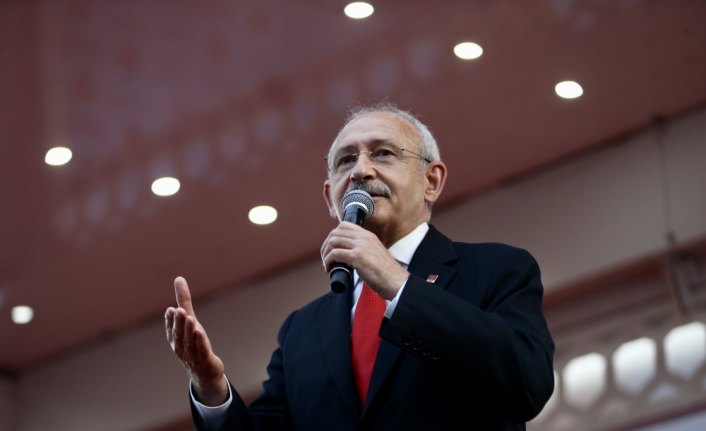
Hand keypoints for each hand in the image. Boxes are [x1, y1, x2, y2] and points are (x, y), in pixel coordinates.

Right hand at [165, 276, 227, 405]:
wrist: (205, 371)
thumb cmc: (194, 342)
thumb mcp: (190, 320)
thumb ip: (184, 300)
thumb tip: (179, 278)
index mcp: (175, 339)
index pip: (171, 329)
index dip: (170, 321)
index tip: (171, 310)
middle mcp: (181, 347)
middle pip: (179, 334)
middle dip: (178, 323)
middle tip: (178, 311)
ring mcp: (192, 355)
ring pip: (189, 342)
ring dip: (189, 331)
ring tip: (190, 318)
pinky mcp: (204, 360)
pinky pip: (201, 350)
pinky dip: (200, 342)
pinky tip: (200, 332)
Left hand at [321, 222, 408, 299]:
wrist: (396, 282)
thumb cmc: (386, 273)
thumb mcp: (375, 254)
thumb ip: (364, 250)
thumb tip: (348, 255)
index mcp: (369, 235)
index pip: (345, 225)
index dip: (334, 235)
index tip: (332, 247)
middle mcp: (364, 238)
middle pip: (336, 232)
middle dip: (326, 245)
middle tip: (326, 257)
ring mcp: (361, 246)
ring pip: (333, 242)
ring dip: (325, 253)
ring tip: (327, 264)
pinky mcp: (357, 257)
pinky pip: (335, 254)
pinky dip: (328, 261)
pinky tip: (330, 268)